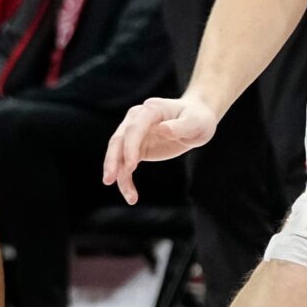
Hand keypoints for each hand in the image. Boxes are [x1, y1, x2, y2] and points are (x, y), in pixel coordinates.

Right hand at [100, 94, 219, 203]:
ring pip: (118, 154)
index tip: (131, 166)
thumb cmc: (198, 119)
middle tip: (109, 180)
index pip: (135, 128)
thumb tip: (163, 129)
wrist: (197, 120)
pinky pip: (125, 164)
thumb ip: (180, 126)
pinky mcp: (136, 148)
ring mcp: (134, 133)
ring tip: (129, 197)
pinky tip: (132, 196)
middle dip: (112, 160)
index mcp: (151, 110)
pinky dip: (126, 179)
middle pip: (119, 139)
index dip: (131, 146)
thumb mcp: (196, 122)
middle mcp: (137, 119)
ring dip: (118, 175)